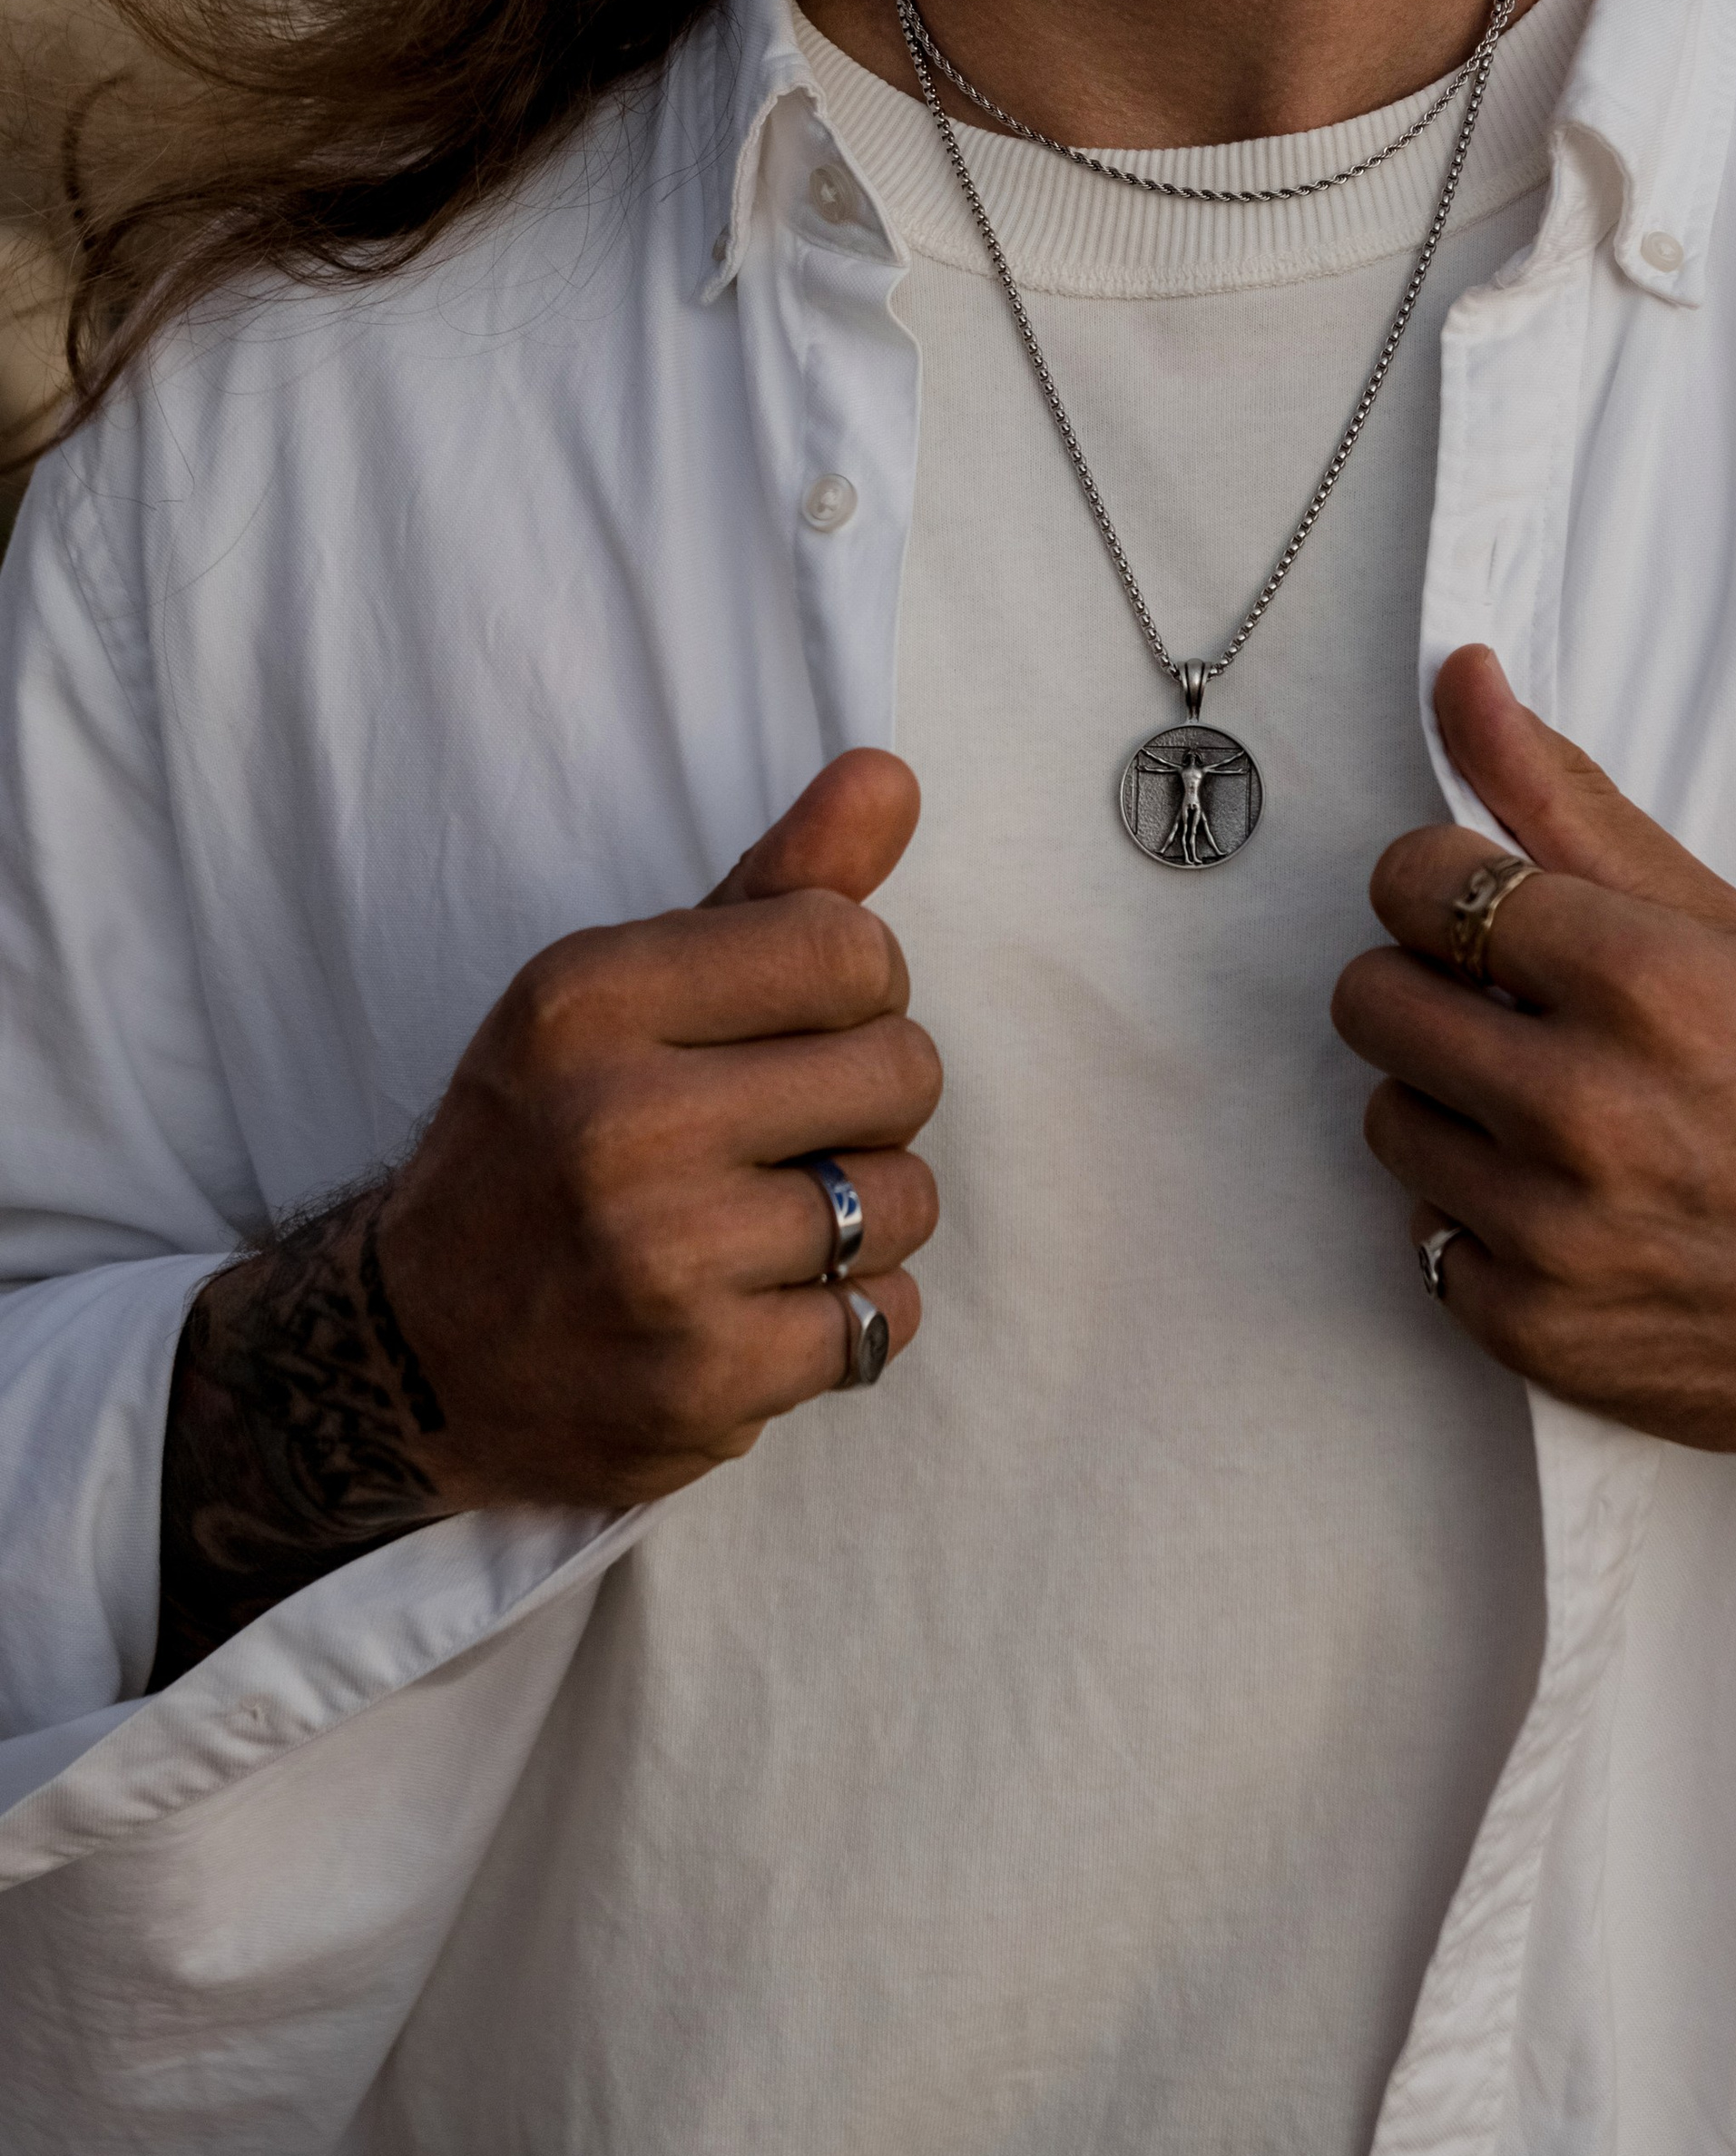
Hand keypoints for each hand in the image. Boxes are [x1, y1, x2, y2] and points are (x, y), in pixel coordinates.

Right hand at [152, 752, 939, 1681]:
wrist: (410, 1350)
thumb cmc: (550, 1135)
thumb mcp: (627, 988)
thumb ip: (774, 884)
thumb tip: (890, 773)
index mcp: (593, 998)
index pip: (852, 948)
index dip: (857, 987)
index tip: (797, 1025)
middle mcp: (619, 1125)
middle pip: (902, 1069)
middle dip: (870, 1099)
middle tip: (785, 1129)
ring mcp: (661, 1264)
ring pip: (905, 1200)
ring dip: (866, 1214)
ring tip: (771, 1220)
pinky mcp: (702, 1381)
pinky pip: (885, 1320)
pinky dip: (850, 1315)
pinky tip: (764, 1303)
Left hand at [1333, 648, 1735, 1479]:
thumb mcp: (1726, 925)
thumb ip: (1570, 801)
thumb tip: (1460, 677)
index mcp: (1636, 981)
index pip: (1414, 881)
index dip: (1440, 883)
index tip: (1485, 910)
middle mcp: (1584, 1107)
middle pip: (1371, 999)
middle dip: (1427, 986)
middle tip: (1507, 1010)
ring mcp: (1555, 1232)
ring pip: (1388, 1117)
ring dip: (1448, 1103)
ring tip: (1545, 1110)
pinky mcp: (1538, 1331)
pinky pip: (1423, 1238)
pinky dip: (1478, 1216)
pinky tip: (1561, 1203)